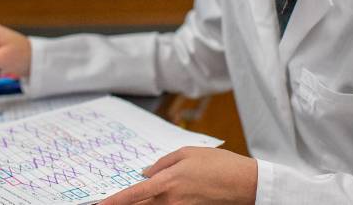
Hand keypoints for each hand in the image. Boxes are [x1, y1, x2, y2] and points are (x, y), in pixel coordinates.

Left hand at [100, 147, 256, 204]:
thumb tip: (146, 173)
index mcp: (168, 182)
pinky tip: (155, 197)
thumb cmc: (217, 164)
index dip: (115, 201)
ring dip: (142, 203)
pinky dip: (157, 203)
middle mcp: (171, 201)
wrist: (244, 184)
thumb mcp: (187, 153)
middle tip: (108, 202)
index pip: (134, 195)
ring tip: (132, 196)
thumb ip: (163, 163)